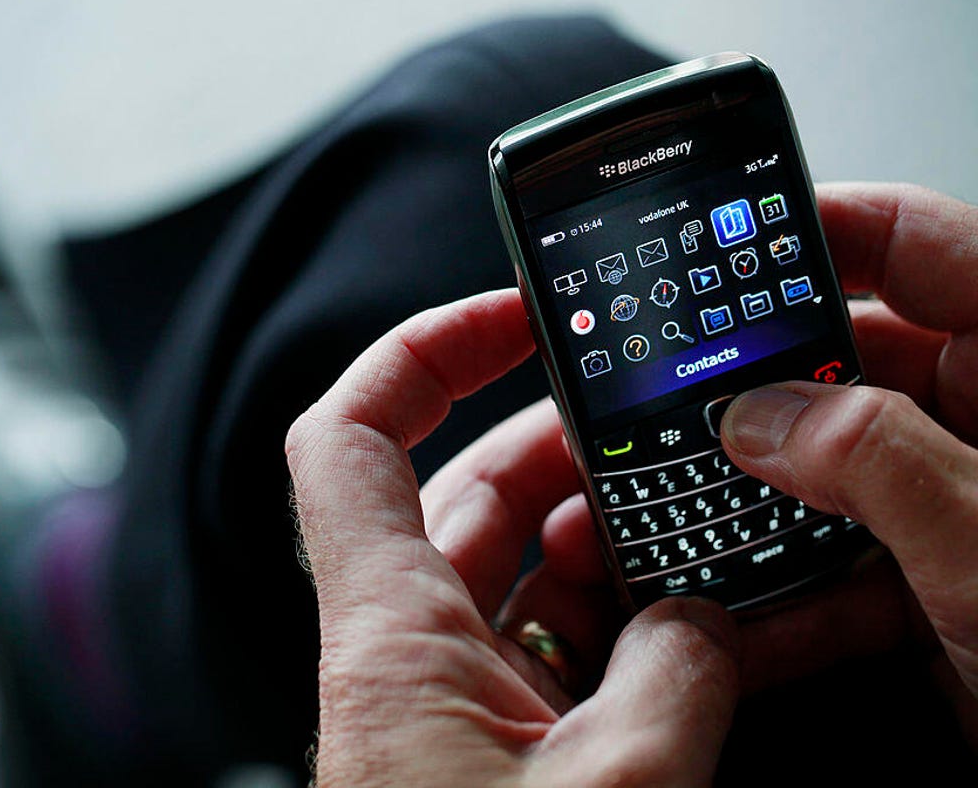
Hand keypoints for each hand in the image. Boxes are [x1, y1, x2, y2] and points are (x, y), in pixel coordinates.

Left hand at [286, 291, 740, 786]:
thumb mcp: (617, 784)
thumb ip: (676, 677)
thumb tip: (704, 622)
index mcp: (392, 638)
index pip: (351, 440)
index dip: (418, 352)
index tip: (511, 316)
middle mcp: (403, 656)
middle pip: (463, 495)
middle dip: (556, 447)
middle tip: (647, 429)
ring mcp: (443, 703)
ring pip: (509, 572)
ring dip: (592, 540)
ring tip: (684, 526)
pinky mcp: (484, 751)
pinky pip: (538, 650)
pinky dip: (606, 625)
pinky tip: (681, 626)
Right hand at [719, 183, 977, 733]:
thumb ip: (878, 462)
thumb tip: (762, 414)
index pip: (920, 246)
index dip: (822, 227)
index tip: (724, 244)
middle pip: (847, 361)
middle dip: (755, 391)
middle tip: (676, 402)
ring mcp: (956, 501)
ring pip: (828, 468)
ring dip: (754, 500)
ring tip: (683, 506)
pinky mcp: (934, 576)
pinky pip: (840, 557)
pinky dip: (786, 588)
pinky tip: (741, 609)